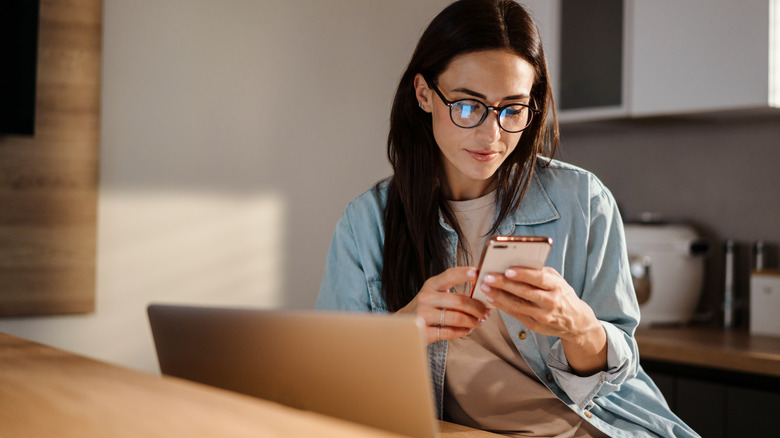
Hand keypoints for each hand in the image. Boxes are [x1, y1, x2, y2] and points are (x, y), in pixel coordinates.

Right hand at [396, 266, 490, 344]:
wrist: (401, 326)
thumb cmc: (425, 308)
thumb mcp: (433, 293)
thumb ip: (451, 291)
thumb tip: (481, 292)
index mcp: (430, 285)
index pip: (449, 275)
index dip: (464, 273)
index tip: (477, 273)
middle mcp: (425, 298)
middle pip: (459, 301)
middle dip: (477, 307)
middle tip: (486, 312)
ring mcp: (423, 315)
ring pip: (456, 318)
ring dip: (473, 321)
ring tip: (479, 322)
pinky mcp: (423, 332)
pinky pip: (450, 332)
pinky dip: (463, 332)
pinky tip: (468, 330)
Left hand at [480, 266, 606, 374]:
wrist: (576, 322)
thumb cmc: (562, 294)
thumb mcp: (557, 280)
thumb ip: (540, 272)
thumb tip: (516, 263)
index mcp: (557, 286)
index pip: (539, 278)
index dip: (523, 274)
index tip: (508, 270)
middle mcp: (551, 302)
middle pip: (524, 292)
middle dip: (504, 284)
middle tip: (488, 277)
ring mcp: (542, 316)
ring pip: (517, 305)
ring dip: (498, 296)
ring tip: (484, 287)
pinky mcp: (535, 325)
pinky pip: (515, 314)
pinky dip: (502, 306)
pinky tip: (491, 299)